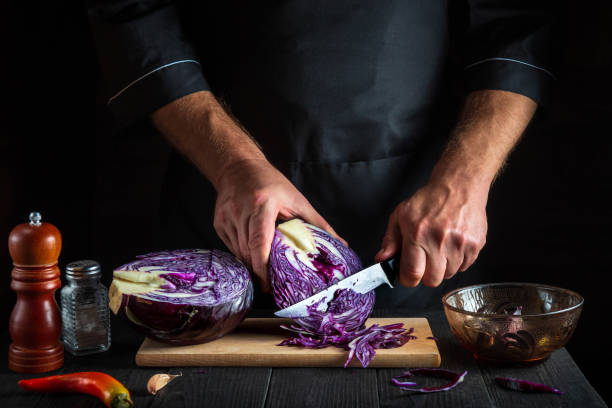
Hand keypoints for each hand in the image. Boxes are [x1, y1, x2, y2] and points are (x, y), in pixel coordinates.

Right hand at [214, 158, 341, 291]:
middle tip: (271, 283)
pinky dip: (242, 253)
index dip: (263, 266)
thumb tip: (340, 244)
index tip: (269, 283)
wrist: (239, 167)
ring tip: (264, 270)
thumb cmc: (270, 183)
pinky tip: (252, 252)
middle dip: (259, 270)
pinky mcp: (219, 222)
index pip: (259, 241)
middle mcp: (241, 210)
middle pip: (248, 251)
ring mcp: (227, 216)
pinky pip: (231, 246)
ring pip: (239, 252)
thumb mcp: (297, 200)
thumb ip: (318, 224)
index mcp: (262, 204)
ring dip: (251, 263)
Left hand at [374, 179, 487, 286]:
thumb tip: (382, 259)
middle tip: (424, 261)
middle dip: (425, 275)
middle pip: (432, 280)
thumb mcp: (400, 215)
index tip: (407, 275)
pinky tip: (452, 245)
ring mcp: (460, 244)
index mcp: (417, 234)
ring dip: (442, 267)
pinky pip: (464, 267)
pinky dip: (457, 261)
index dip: (408, 279)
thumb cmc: (428, 200)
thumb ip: (390, 240)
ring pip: (449, 275)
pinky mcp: (475, 245)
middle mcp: (439, 240)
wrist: (458, 186)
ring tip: (439, 248)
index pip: (412, 274)